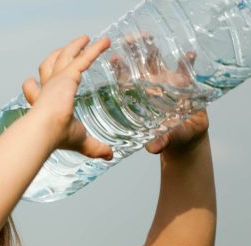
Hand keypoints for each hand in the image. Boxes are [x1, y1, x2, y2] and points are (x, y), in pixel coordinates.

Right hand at [22, 35, 113, 159]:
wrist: (45, 130)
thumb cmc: (56, 136)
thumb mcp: (79, 140)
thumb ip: (94, 146)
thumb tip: (109, 156)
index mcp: (43, 104)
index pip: (34, 92)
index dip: (32, 88)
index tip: (32, 82)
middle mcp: (47, 89)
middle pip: (48, 67)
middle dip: (55, 57)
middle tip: (64, 51)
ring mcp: (56, 80)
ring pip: (62, 56)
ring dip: (73, 46)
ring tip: (85, 39)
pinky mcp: (67, 75)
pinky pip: (83, 58)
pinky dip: (95, 49)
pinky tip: (105, 42)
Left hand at [109, 32, 208, 154]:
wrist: (186, 135)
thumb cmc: (168, 137)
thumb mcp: (164, 140)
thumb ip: (160, 142)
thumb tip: (154, 148)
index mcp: (139, 97)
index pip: (125, 80)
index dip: (119, 69)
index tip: (114, 58)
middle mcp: (150, 86)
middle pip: (138, 65)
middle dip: (133, 51)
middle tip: (129, 39)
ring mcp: (166, 82)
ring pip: (158, 62)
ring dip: (154, 49)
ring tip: (150, 38)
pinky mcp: (185, 83)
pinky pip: (187, 69)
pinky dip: (188, 62)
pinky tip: (189, 55)